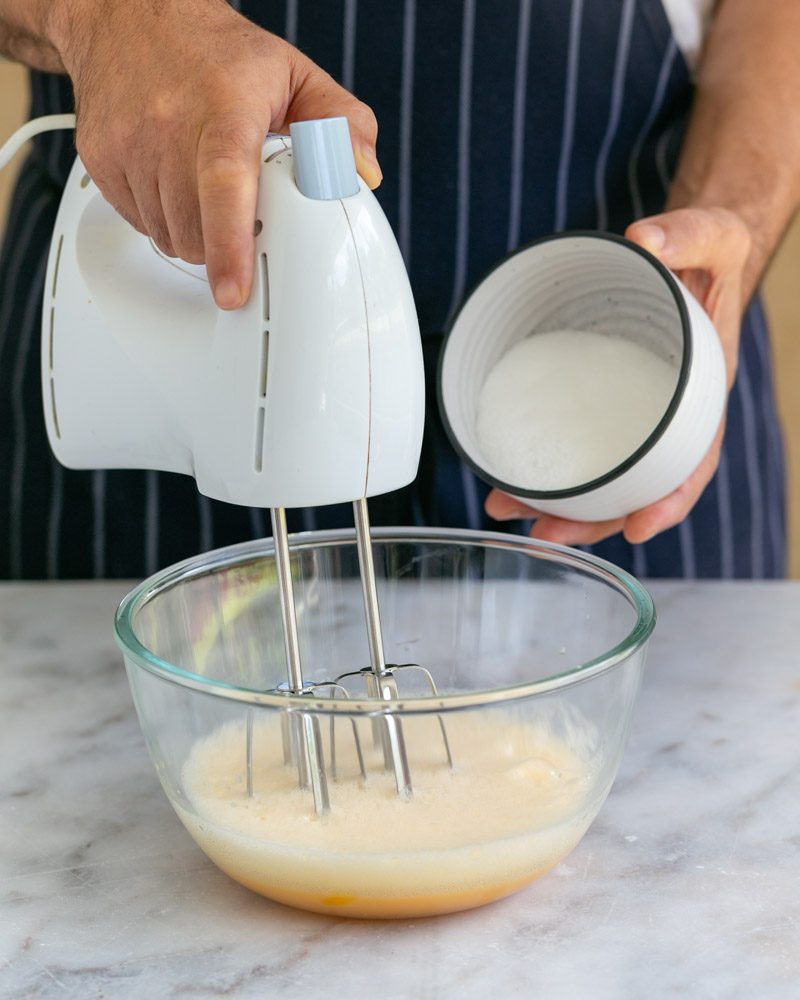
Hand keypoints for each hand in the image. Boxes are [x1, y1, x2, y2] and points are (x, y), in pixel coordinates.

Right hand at [53, 0, 380, 308]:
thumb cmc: (217, 55)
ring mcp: (129, 143)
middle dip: (226, 247)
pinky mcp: (102, 160)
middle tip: (246, 219)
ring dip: (197, 236)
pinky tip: (177, 183)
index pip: (226, 182)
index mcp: (225, 104)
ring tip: (209, 192)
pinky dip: (165, 221)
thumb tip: (362, 175)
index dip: (230, 244)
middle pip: (196, 229)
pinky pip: (142, 224)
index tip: (234, 290)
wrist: (129, 16)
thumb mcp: (294, 75)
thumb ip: (344, 123)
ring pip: (169, 237)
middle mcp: (170, 122)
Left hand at [485, 207, 750, 544]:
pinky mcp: (596, 400)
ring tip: (506, 509)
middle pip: (633, 486)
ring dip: (554, 503)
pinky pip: (573, 442)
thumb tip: (644, 239)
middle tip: (544, 532)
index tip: (640, 527)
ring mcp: (628, 413)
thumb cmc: (709, 257)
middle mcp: (665, 417)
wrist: (688, 256)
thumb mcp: (715, 237)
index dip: (670, 500)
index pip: (693, 462)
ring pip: (596, 475)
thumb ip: (691, 235)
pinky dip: (544, 464)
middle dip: (592, 520)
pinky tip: (506, 472)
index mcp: (702, 396)